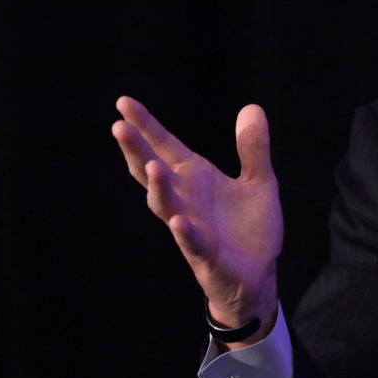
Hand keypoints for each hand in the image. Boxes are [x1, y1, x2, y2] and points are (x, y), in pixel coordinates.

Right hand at [112, 96, 282, 347]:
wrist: (258, 275)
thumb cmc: (249, 228)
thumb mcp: (259, 181)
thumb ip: (253, 148)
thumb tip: (252, 107)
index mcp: (196, 179)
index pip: (165, 147)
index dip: (146, 126)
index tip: (123, 102)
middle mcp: (187, 200)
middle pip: (153, 172)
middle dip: (137, 151)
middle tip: (119, 126)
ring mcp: (192, 227)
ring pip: (167, 206)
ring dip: (159, 188)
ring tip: (152, 166)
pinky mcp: (206, 255)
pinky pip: (192, 242)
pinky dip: (186, 231)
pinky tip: (179, 220)